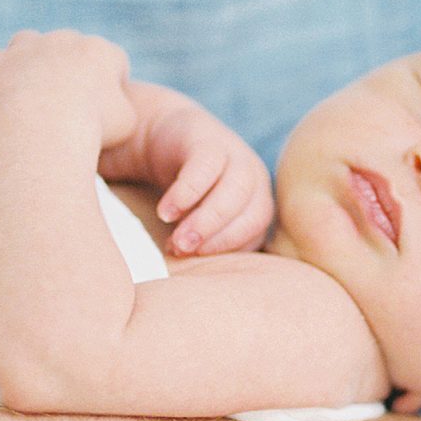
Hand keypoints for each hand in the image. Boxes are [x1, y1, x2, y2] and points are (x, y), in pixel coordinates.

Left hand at [0, 30, 136, 149]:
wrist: (49, 125)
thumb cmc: (93, 128)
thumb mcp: (127, 122)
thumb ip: (121, 106)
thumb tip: (111, 106)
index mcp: (101, 52)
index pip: (112, 60)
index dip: (111, 83)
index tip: (105, 108)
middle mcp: (65, 40)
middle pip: (69, 47)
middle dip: (69, 70)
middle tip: (67, 106)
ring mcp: (28, 48)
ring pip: (26, 41)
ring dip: (28, 60)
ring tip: (27, 88)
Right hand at [148, 104, 274, 255]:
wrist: (162, 137)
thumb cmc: (183, 191)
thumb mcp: (197, 218)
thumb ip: (205, 243)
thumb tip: (197, 284)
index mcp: (257, 201)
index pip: (257, 233)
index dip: (229, 249)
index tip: (196, 261)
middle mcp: (254, 178)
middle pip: (253, 212)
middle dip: (219, 238)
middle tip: (185, 252)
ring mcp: (235, 155)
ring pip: (235, 190)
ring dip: (206, 220)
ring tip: (177, 239)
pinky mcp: (209, 139)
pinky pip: (205, 166)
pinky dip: (187, 193)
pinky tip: (166, 211)